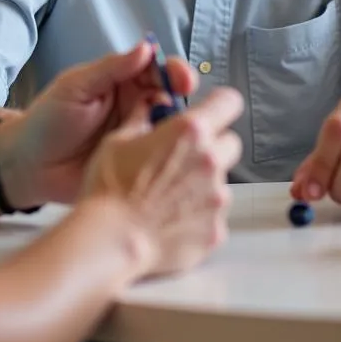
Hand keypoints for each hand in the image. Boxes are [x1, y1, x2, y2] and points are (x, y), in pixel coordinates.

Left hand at [0, 42, 196, 206]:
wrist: (29, 165)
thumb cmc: (48, 119)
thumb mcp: (76, 87)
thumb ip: (111, 68)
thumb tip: (146, 47)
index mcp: (123, 81)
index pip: (158, 70)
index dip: (174, 72)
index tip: (183, 79)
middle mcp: (137, 106)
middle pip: (173, 98)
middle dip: (187, 101)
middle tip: (192, 109)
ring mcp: (139, 135)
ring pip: (173, 128)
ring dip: (184, 129)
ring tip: (186, 135)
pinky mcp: (138, 164)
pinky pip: (163, 157)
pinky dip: (175, 156)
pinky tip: (179, 160)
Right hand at [81, 87, 243, 277]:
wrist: (111, 240)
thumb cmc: (110, 189)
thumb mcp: (118, 140)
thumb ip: (142, 117)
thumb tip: (150, 104)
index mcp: (189, 131)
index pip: (229, 102)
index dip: (220, 105)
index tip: (213, 110)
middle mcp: (210, 161)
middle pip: (230, 143)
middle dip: (212, 146)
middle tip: (184, 157)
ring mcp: (217, 198)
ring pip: (222, 182)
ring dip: (204, 183)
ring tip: (170, 195)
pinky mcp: (216, 230)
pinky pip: (214, 215)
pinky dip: (200, 215)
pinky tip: (172, 218)